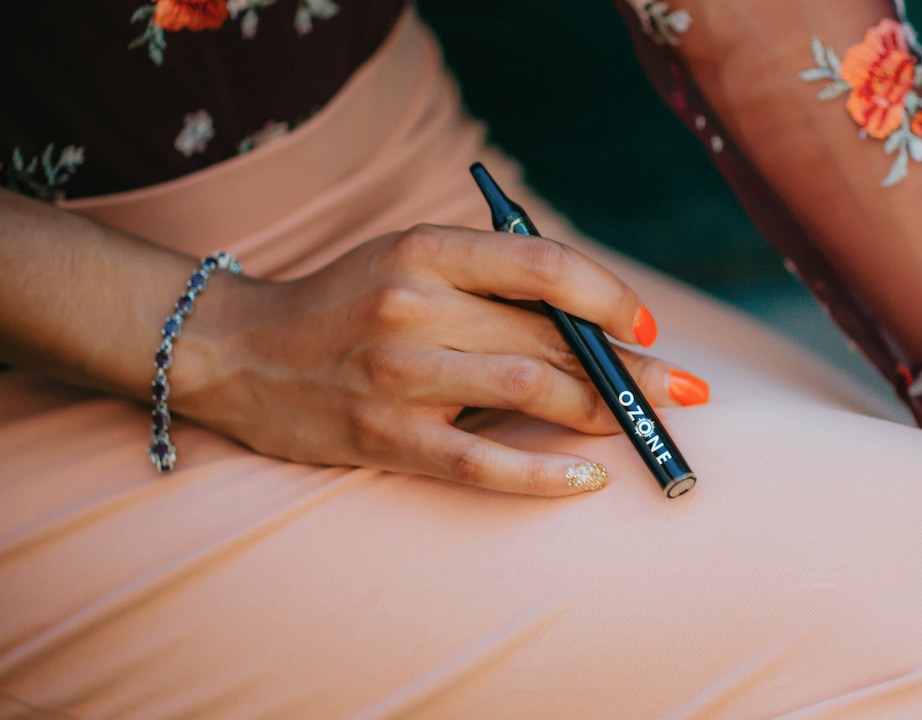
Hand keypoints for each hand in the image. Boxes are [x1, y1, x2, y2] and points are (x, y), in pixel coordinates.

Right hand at [172, 224, 706, 494]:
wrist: (237, 351)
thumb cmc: (344, 301)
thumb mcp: (408, 258)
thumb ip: (490, 278)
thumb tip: (594, 317)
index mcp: (425, 249)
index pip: (544, 263)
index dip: (609, 295)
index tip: (646, 324)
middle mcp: (413, 305)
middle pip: (550, 337)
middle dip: (630, 367)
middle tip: (683, 388)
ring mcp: (398, 375)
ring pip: (531, 392)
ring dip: (602, 413)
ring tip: (643, 427)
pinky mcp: (384, 437)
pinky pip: (481, 463)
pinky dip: (543, 474)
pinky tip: (587, 479)